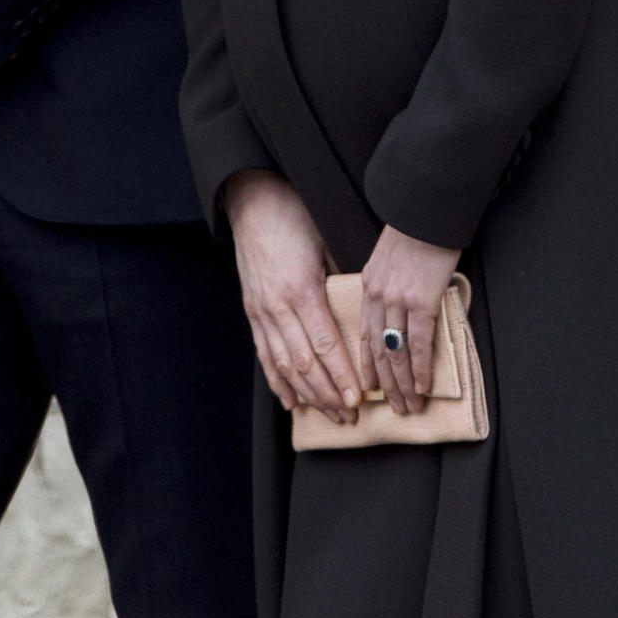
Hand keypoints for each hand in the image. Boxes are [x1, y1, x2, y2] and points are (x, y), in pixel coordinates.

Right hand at [225, 170, 361, 422]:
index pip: (325, 343)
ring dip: (307, 394)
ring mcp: (260, 310)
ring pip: (284, 364)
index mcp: (301, 289)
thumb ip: (342, 280)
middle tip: (350, 416)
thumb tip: (366, 312)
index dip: (340, 374)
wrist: (254, 201)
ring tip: (328, 415)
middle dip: (328, 393)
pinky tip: (291, 401)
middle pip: (304, 362)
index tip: (358, 398)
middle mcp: (277, 305)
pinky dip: (278, 380)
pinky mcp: (251, 310)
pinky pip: (264, 353)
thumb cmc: (297, 217)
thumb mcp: (326, 244)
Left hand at [360, 225, 461, 415]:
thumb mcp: (389, 256)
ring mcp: (398, 300)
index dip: (367, 365)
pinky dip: (420, 368)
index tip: (370, 387)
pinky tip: (423, 386)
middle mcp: (378, 296)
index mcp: (369, 285)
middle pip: (377, 351)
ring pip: (395, 353)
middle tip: (395, 407)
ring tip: (410, 406)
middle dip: (387, 384)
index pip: (365, 334)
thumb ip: (388, 280)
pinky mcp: (421, 301)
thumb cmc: (415, 229)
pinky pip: (418, 343)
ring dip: (403, 384)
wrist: (427, 208)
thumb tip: (399, 302)